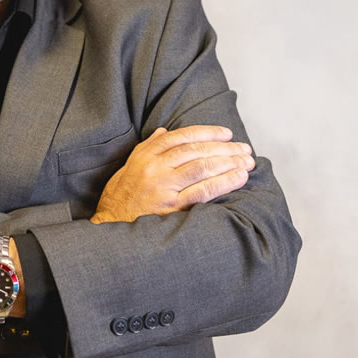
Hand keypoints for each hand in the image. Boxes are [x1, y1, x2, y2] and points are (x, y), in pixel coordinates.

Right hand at [90, 125, 254, 223]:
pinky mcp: (171, 207)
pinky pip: (202, 191)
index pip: (180, 136)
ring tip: (246, 162)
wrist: (110, 224)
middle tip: (244, 148)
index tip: (226, 133)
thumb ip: (148, 147)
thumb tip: (164, 132)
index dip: (206, 132)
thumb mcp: (130, 165)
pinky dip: (223, 182)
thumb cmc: (121, 195)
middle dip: (223, 147)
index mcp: (146, 155)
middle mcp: (155, 167)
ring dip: (228, 162)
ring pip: (201, 167)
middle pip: (195, 150)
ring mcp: (164, 186)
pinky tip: (238, 178)